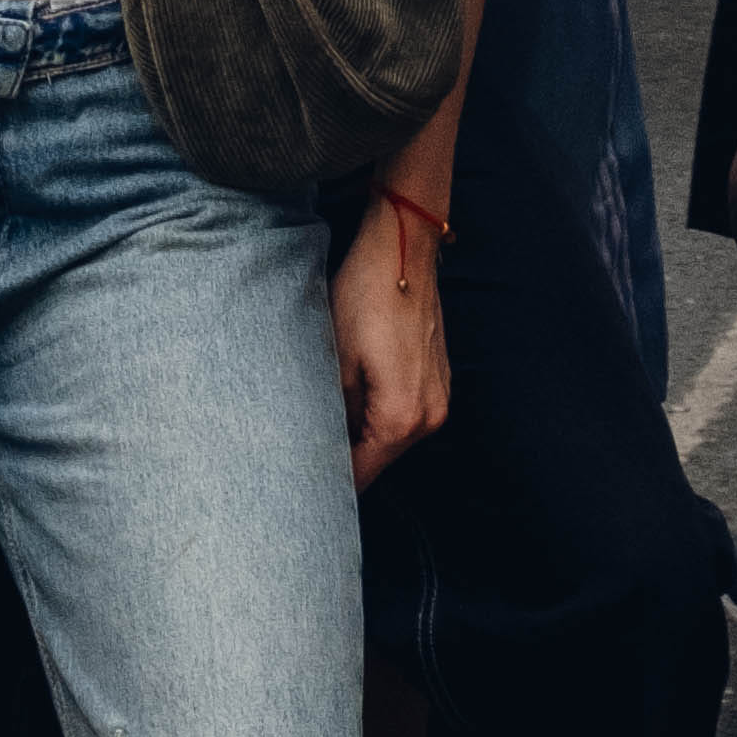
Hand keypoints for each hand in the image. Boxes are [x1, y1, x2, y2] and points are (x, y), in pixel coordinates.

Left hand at [329, 191, 452, 485]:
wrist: (402, 248)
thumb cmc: (366, 297)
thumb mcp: (336, 360)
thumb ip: (333, 414)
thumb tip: (320, 446)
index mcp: (402, 418)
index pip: (362, 474)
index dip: (328, 483)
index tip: (297, 488)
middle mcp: (430, 417)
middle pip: (379, 459)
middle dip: (344, 456)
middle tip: (301, 451)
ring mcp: (439, 398)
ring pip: (391, 436)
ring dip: (360, 432)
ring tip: (324, 417)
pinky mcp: (438, 379)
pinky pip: (403, 413)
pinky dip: (378, 412)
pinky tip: (352, 392)